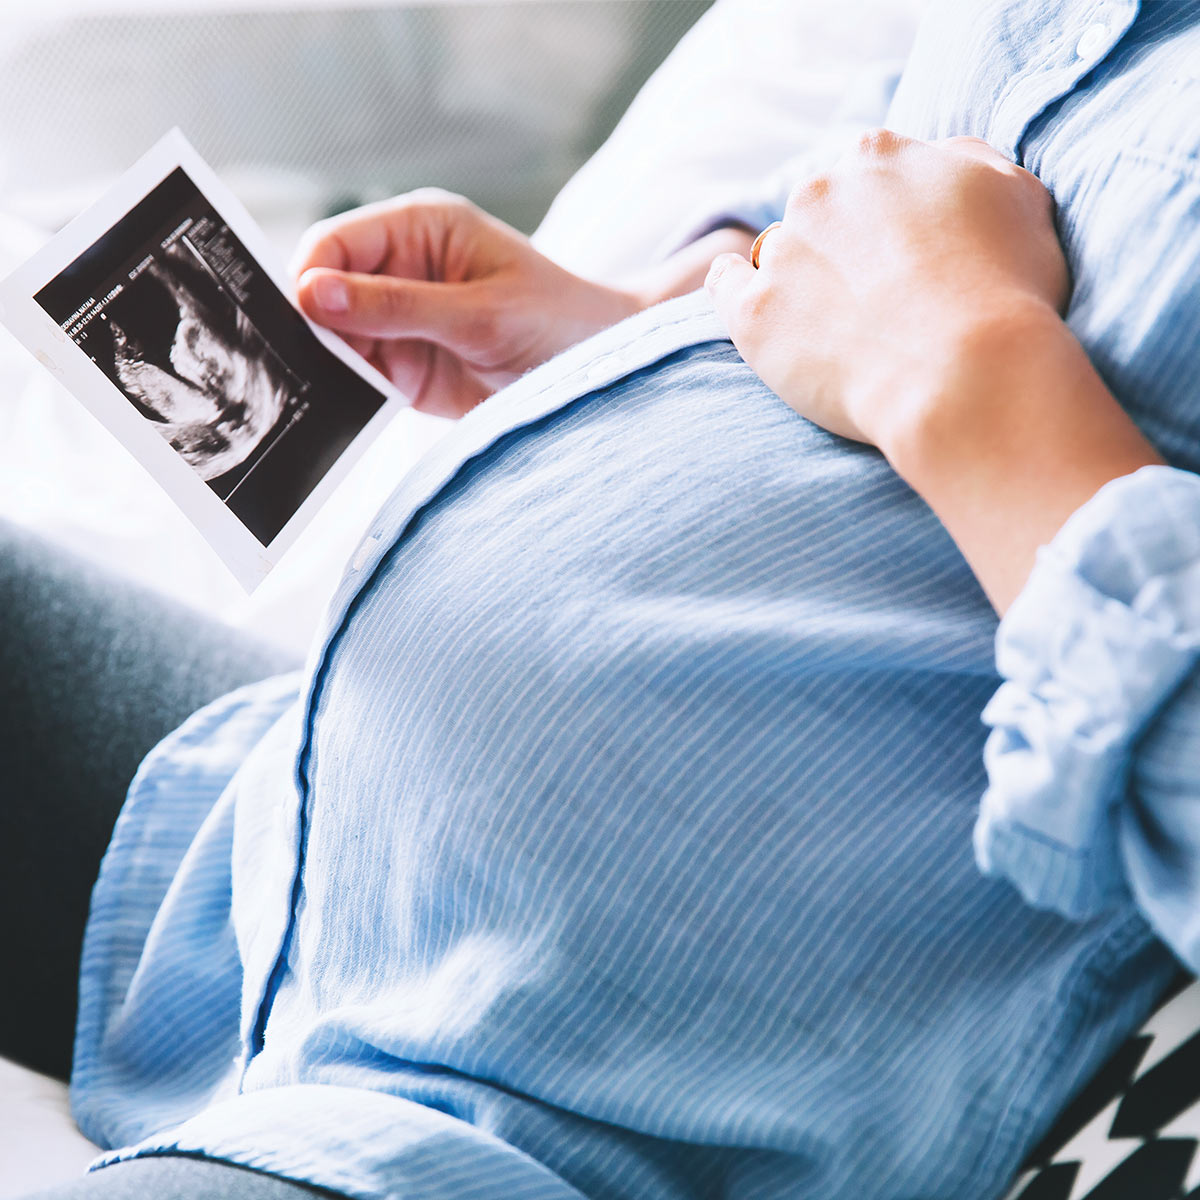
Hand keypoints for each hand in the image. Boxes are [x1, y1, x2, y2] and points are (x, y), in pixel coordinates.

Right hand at [292, 190, 641, 417]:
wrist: (600, 375)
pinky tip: (343, 409)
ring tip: (322, 391)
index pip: (336, 242)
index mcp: (420, 228)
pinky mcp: (407, 369)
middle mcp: (402, 269)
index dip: (310, 277)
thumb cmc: (558, 321)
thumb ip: (397, 306)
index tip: (301, 318)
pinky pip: (358, 378)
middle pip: (325, 291)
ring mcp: (400, 322)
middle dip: (312, 325)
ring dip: (327, 364)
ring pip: (334, 338)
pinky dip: (347, 394)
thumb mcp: (480, 314)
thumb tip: (313, 294)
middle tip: (301, 363)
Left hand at [704, 130, 1070, 452]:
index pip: (871, 173)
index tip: (905, 253)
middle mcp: (822, 191)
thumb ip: (971, 165)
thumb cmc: (1005, 292)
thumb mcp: (1019, 199)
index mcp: (882, 156)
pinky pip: (725, 284)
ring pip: (779, 252)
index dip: (889, 216)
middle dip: (843, 245)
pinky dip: (731, 287)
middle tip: (876, 299)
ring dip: (800, 277)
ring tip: (834, 324)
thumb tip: (940, 159)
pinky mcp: (754, 312)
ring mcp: (782, 251)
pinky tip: (747, 299)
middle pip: (822, 210)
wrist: (962, 374)